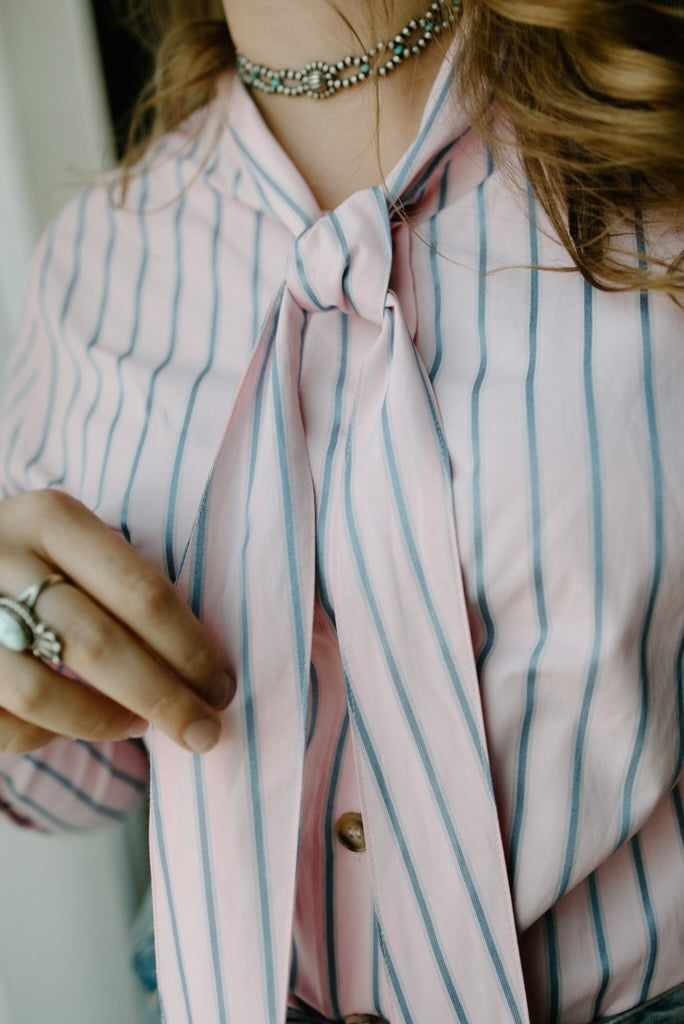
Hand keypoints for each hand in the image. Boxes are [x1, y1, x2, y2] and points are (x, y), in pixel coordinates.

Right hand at [0, 490, 233, 754]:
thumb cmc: (31, 563)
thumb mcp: (70, 547)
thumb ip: (124, 589)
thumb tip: (202, 671)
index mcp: (49, 519)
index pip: (140, 592)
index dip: (190, 648)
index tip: (222, 686)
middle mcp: (0, 557)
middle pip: (100, 645)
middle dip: (164, 699)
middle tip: (205, 733)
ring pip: (44, 694)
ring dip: (105, 722)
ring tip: (139, 725)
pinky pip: (5, 723)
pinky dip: (46, 736)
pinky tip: (71, 726)